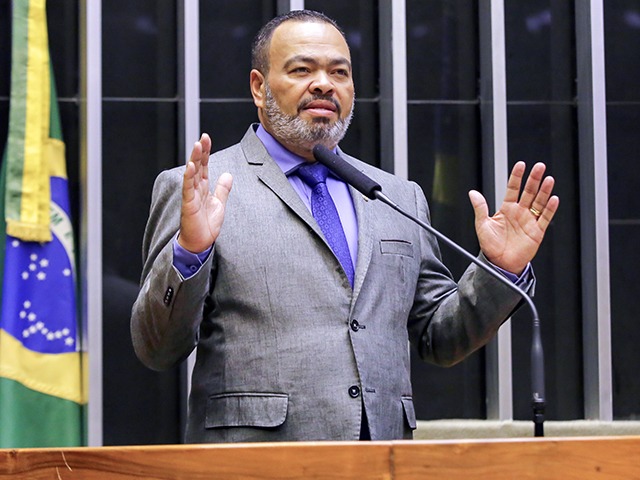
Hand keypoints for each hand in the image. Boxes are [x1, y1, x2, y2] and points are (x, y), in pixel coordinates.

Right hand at [178, 133, 232, 252]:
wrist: (200, 243)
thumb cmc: (206, 225)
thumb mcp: (219, 203)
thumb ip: (222, 189)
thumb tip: (227, 174)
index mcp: (203, 187)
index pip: (204, 165)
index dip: (205, 152)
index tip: (206, 138)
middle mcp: (195, 189)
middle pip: (197, 165)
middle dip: (200, 151)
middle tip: (203, 137)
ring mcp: (191, 195)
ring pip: (192, 173)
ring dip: (194, 159)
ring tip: (197, 145)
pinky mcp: (188, 204)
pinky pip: (188, 188)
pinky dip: (189, 177)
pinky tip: (191, 166)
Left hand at [468, 161, 558, 274]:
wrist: (499, 263)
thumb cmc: (490, 246)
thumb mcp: (482, 225)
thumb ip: (480, 208)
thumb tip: (472, 193)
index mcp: (506, 209)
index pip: (512, 188)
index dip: (517, 177)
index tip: (521, 165)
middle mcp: (519, 212)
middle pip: (529, 192)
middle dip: (534, 179)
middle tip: (539, 166)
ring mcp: (529, 221)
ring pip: (539, 202)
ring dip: (544, 191)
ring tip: (548, 179)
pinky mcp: (537, 232)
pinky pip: (545, 218)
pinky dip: (550, 209)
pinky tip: (553, 199)